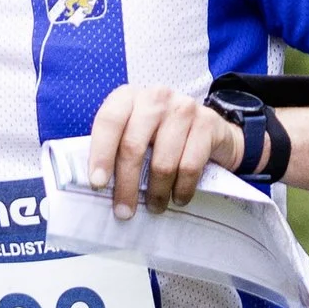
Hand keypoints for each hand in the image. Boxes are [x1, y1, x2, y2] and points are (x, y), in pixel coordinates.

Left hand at [85, 84, 239, 218]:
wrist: (210, 129)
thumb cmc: (161, 135)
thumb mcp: (135, 132)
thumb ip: (116, 148)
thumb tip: (98, 184)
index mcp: (129, 96)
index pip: (109, 121)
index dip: (101, 154)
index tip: (98, 184)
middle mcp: (156, 97)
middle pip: (133, 146)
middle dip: (126, 184)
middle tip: (124, 211)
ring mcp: (183, 108)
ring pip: (162, 162)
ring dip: (157, 193)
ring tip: (155, 206)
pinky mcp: (208, 123)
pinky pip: (189, 167)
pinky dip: (182, 189)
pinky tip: (178, 197)